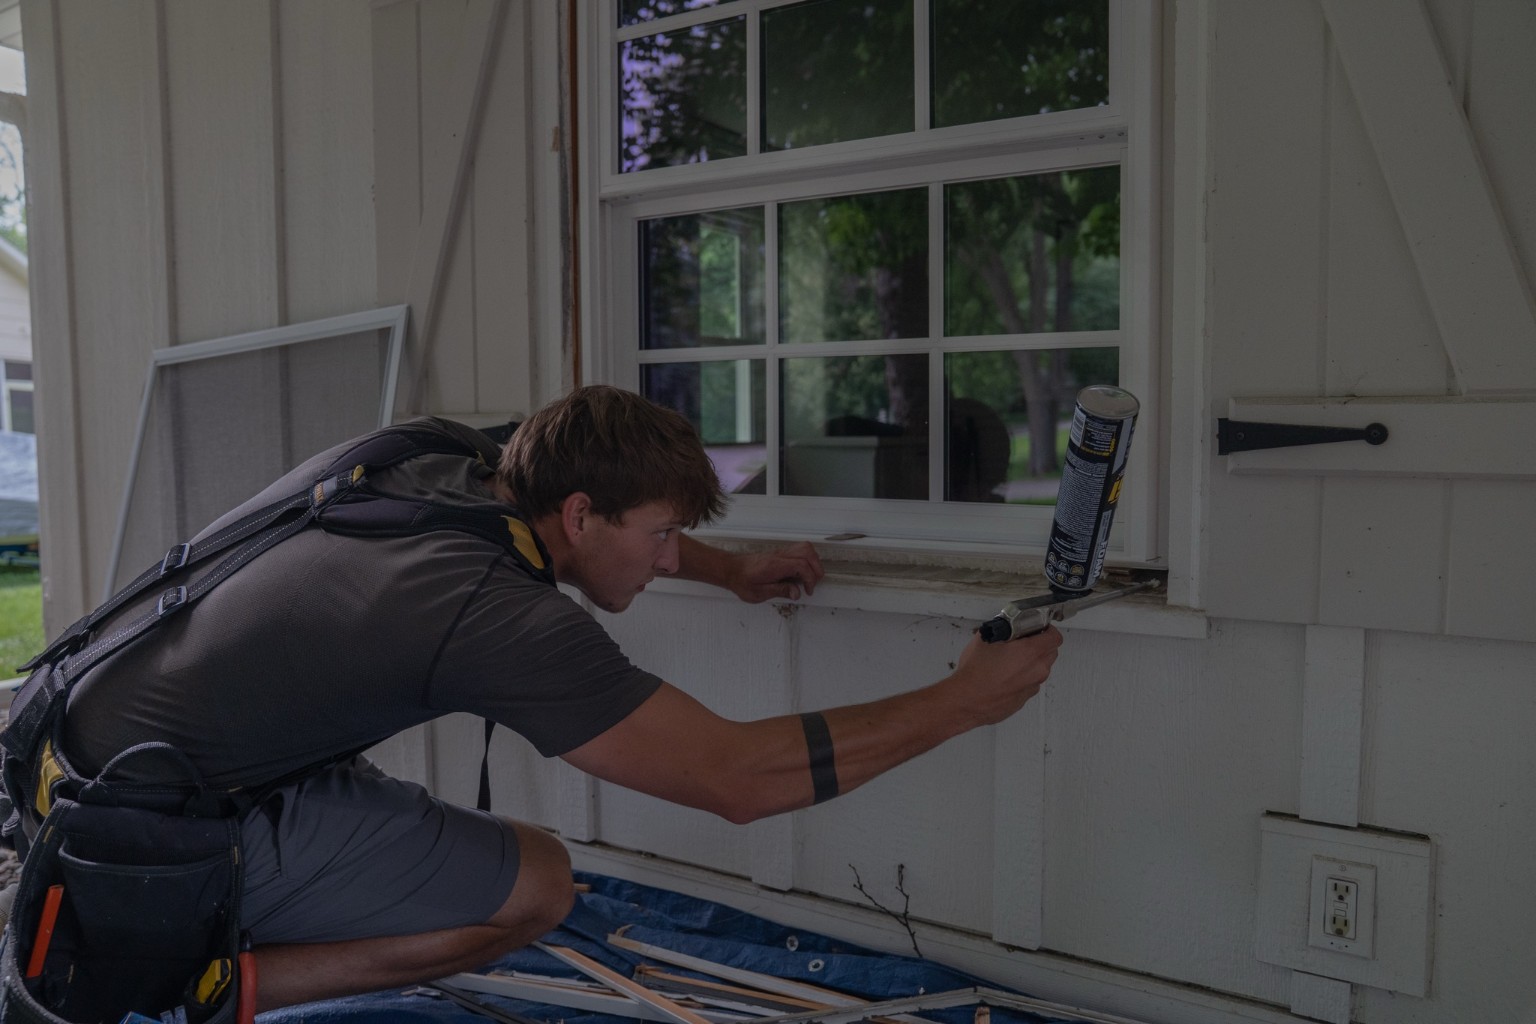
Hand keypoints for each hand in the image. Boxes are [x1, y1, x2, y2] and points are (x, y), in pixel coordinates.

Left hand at [727, 542, 824, 602]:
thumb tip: (796, 593)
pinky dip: (806, 560)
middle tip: (812, 584)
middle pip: (807, 552)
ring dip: (813, 562)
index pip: (801, 565)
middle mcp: (779, 556)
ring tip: (810, 577)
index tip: (807, 590)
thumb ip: (780, 591)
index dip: (810, 579)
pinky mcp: (780, 554)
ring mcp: (780, 553)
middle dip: (816, 569)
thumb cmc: (742, 581)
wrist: (731, 570)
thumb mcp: (759, 593)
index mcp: (774, 565)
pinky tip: (801, 573)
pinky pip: (799, 550)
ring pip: (805, 547)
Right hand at [945, 626, 1062, 725]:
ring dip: (1029, 664)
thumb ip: (1003, 630)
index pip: (1055, 637)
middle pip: (1050, 653)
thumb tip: (1008, 628)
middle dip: (1039, 646)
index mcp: (1030, 652)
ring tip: (1007, 662)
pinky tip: (1002, 678)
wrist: (966, 701)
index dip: (1048, 630)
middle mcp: (1036, 670)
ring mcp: (1031, 687)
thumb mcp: (986, 638)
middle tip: (1021, 643)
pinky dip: (1021, 679)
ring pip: (1039, 670)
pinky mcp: (1024, 699)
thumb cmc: (975, 673)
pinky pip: (1028, 684)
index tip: (1038, 629)